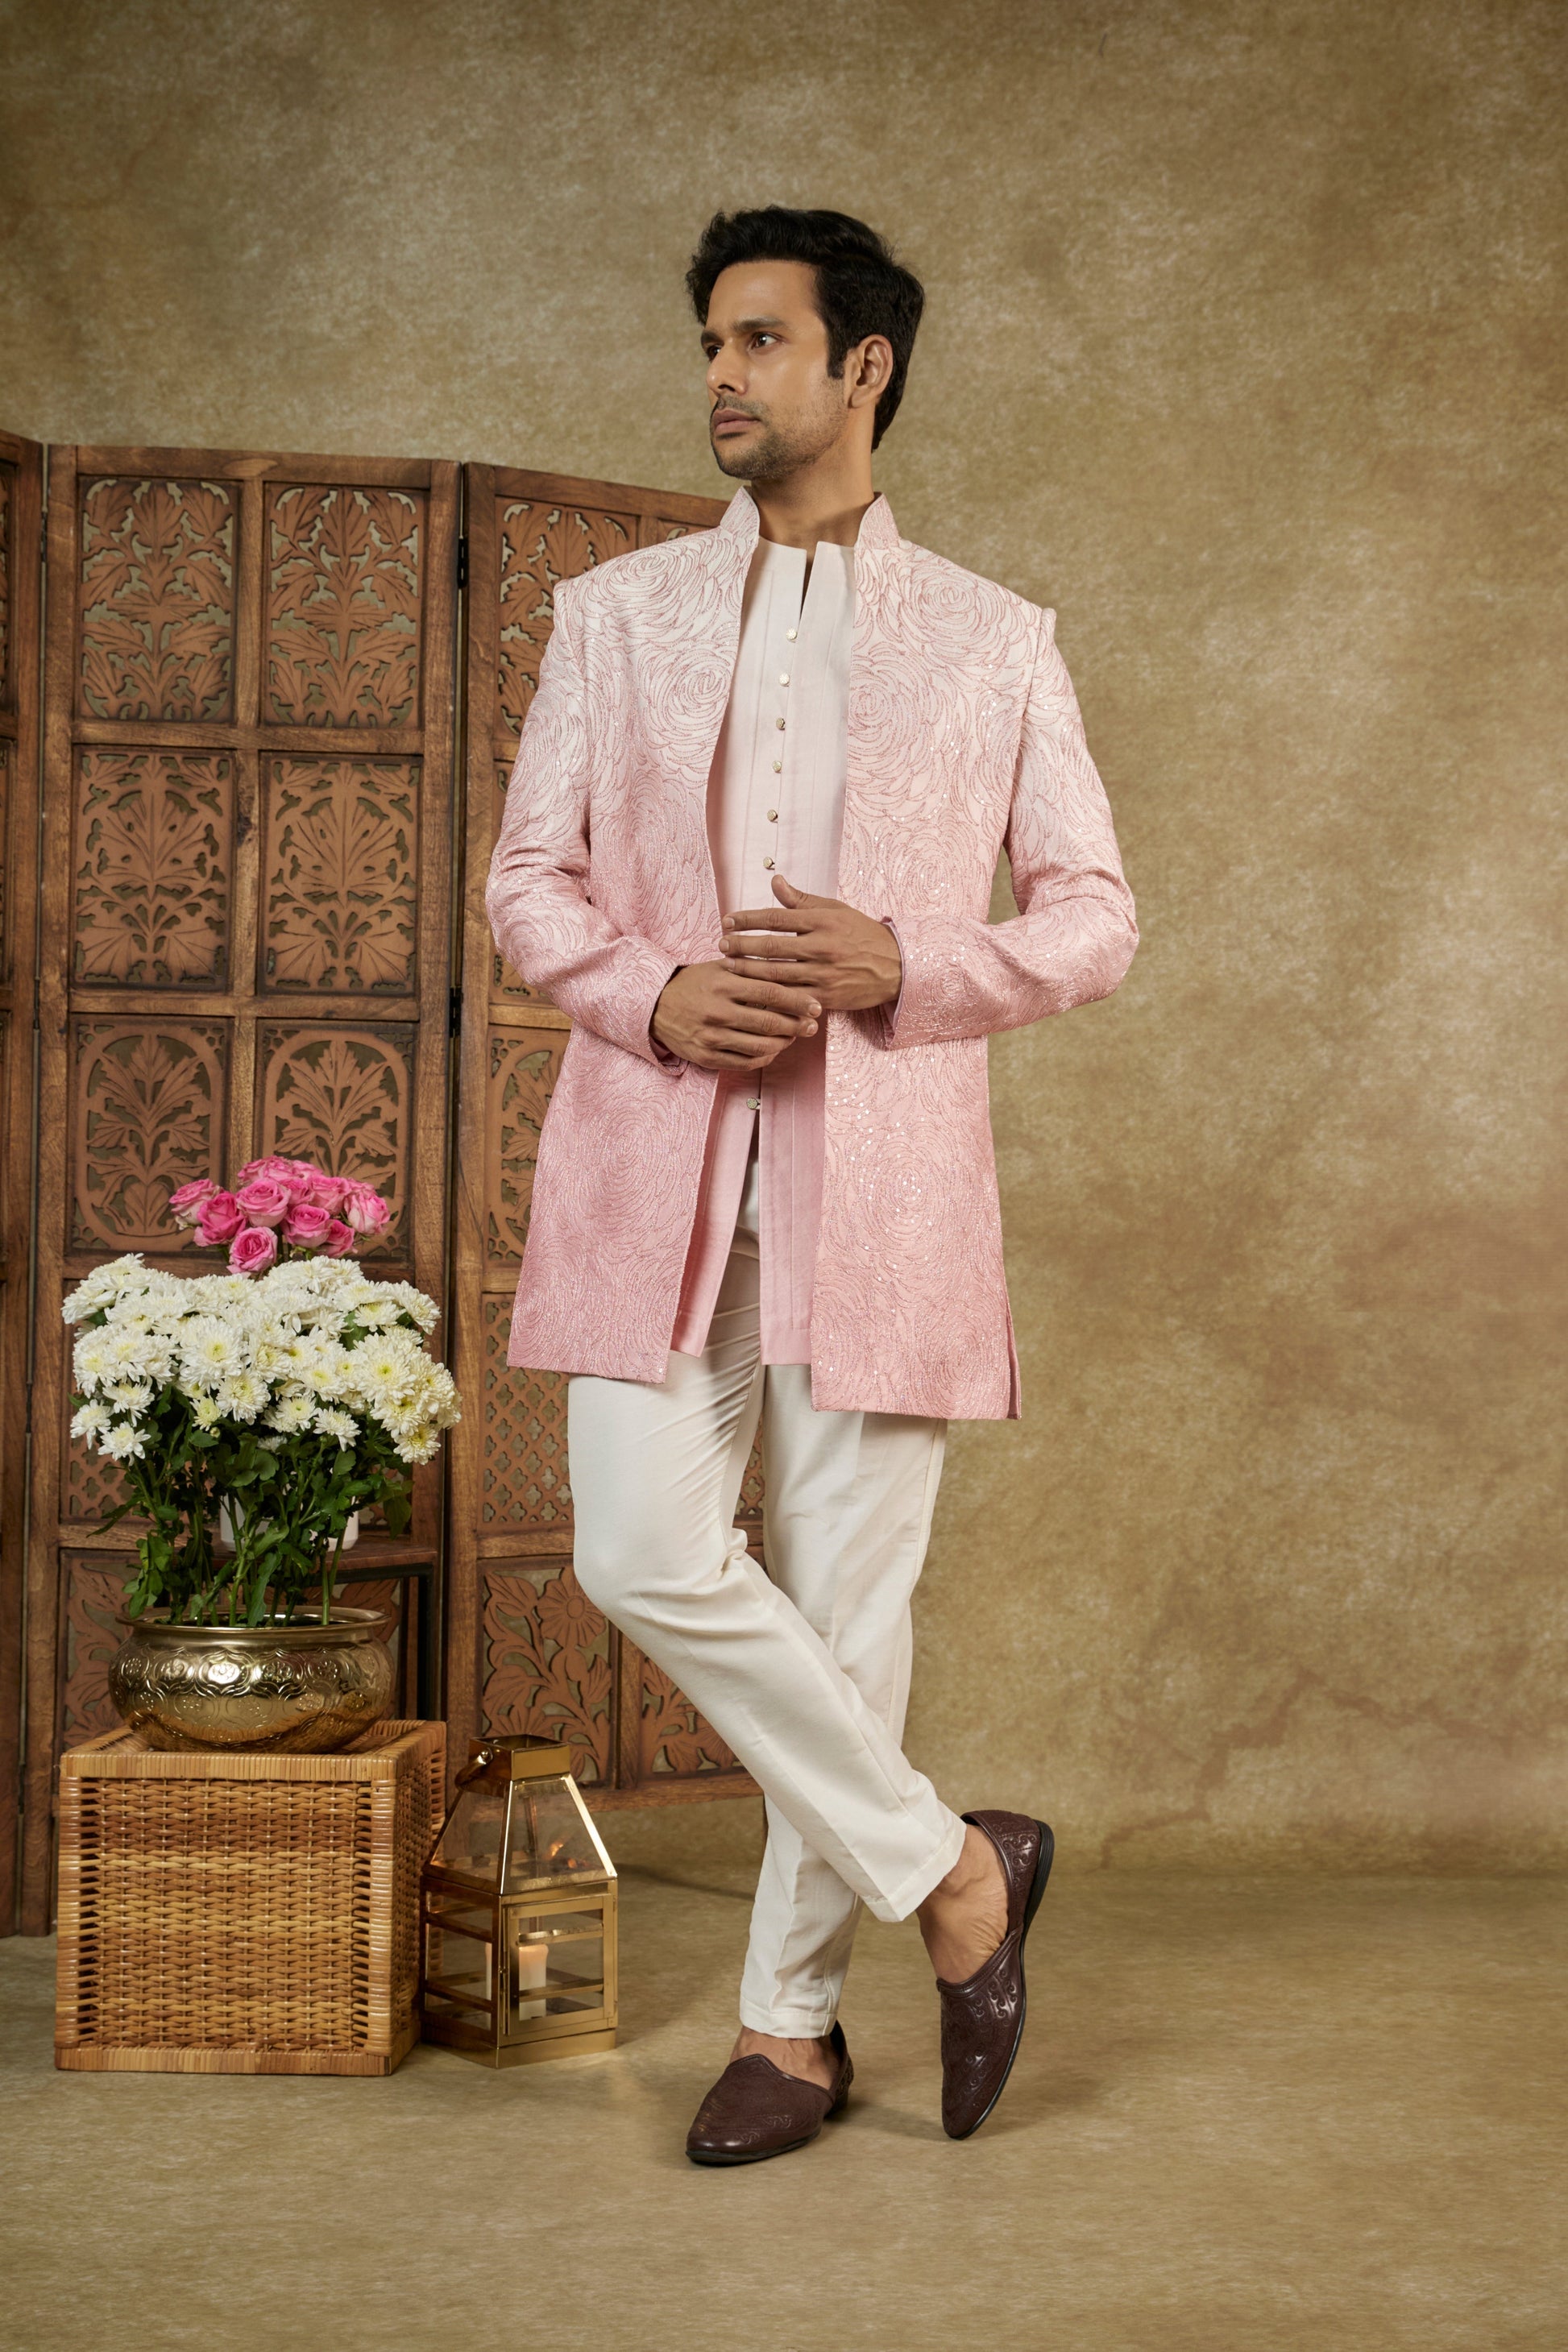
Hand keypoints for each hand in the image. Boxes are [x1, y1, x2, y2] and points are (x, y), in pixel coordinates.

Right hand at [651, 960, 819, 1072]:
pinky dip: (765, 1058)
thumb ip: (749, 967)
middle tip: (812, 1026)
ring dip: (783, 1043)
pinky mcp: (708, 1057)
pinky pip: (745, 1063)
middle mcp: (718, 1012)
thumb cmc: (692, 984)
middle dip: (797, 1025)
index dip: (797, 1001)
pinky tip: (774, 1050)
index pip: (770, 992)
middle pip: (769, 1022)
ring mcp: (712, 1037)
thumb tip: (788, 965)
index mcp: (723, 984)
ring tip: (793, 1037)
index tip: (816, 1005)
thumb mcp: (718, 967)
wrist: (654, 1006)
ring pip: (760, 1046)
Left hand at [721, 875, 902, 1011]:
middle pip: (771, 947)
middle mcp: (821, 947)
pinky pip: (792, 997)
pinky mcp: (826, 997)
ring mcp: (823, 974)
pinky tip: (752, 993)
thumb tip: (774, 880)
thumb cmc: (861, 934)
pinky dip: (770, 995)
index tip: (727, 921)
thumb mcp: (835, 911)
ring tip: (729, 966)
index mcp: (822, 921)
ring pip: (777, 974)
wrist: (895, 966)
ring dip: (749, 971)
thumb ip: (801, 899)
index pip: (776, 918)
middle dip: (741, 946)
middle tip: (721, 945)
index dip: (747, 919)